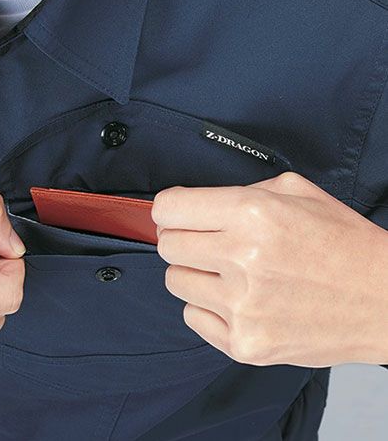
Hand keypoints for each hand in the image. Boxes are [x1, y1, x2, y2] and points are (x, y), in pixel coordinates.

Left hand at [151, 172, 387, 366]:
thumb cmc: (341, 242)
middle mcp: (243, 259)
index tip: (175, 214)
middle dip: (181, 238)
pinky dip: (206, 305)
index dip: (168, 209)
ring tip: (227, 271)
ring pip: (175, 281)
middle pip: (167, 246)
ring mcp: (242, 307)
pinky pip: (192, 315)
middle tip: (207, 241)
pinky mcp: (245, 343)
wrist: (384, 300)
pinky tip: (236, 298)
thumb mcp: (295, 192)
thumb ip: (238, 191)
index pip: (169, 208)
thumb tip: (193, 206)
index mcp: (252, 214)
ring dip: (194, 272)